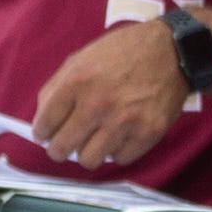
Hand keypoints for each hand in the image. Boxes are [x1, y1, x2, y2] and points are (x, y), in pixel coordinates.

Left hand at [32, 19, 189, 168]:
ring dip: (89, 152)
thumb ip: (56, 88)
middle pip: (63, 148)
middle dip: (59, 149)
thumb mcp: (81, 59)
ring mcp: (125, 121)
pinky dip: (117, 150)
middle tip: (65, 145)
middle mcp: (98, 104)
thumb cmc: (123, 53)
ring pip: (90, 160)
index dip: (42, 133)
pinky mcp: (148, 133)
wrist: (170, 51)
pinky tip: (119, 135)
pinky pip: (120, 159)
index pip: (45, 124)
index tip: (46, 135)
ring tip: (95, 140)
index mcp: (77, 82)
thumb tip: (42, 120)